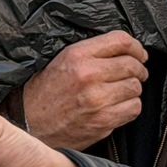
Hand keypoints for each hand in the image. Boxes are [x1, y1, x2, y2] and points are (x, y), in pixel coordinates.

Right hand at [20, 31, 148, 150]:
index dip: (135, 46)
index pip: (120, 41)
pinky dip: (129, 107)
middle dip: (138, 69)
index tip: (138, 54)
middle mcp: (88, 75)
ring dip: (132, 89)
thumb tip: (125, 50)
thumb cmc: (43, 93)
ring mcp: (97, 100)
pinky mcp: (103, 121)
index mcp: (77, 55)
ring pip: (135, 88)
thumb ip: (90, 53)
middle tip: (134, 74)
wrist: (28, 125)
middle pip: (132, 65)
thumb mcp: (59, 60)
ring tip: (120, 91)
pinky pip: (133, 109)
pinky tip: (117, 106)